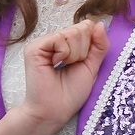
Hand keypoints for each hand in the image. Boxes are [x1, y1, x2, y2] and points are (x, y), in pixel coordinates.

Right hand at [16, 19, 108, 134]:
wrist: (54, 111)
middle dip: (83, 51)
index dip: (90, 45)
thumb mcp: (92, 66)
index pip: (86, 27)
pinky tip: (54, 64)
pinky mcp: (34, 48)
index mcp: (66, 44)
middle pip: (81, 28)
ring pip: (72, 33)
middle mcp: (53, 41)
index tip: (80, 62)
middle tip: (70, 66)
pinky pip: (60, 39)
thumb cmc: (71, 93)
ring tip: (63, 67)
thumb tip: (100, 23)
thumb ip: (99, 45)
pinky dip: (64, 54)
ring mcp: (42, 43)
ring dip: (74, 54)